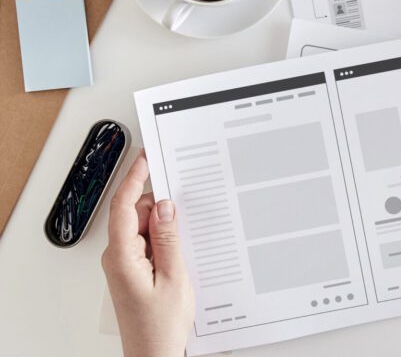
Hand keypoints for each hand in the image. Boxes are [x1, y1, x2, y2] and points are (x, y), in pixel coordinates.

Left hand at [101, 151, 193, 356]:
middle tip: (185, 201)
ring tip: (188, 239)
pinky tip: (182, 249)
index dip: (134, 178)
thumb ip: (168, 238)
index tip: (146, 158)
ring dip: (164, 227)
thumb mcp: (174, 277)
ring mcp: (126, 264)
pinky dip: (164, 240)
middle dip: (159, 206)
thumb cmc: (160, 326)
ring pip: (144, 229)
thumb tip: (164, 207)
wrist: (154, 355)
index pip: (124, 206)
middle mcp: (119, 257)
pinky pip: (148, 244)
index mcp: (122, 256)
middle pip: (135, 215)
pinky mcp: (135, 271)